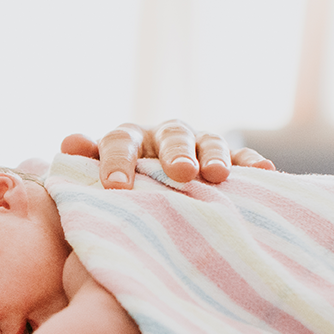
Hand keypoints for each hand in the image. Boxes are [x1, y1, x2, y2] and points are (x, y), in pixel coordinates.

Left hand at [61, 120, 275, 189]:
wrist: (155, 197)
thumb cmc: (120, 193)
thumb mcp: (97, 179)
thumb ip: (83, 165)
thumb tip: (69, 143)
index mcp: (128, 139)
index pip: (119, 142)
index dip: (117, 163)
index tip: (115, 188)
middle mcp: (163, 136)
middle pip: (171, 136)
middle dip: (175, 154)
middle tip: (180, 173)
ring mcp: (198, 145)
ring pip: (208, 141)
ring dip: (213, 156)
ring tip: (217, 175)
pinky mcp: (228, 160)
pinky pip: (242, 159)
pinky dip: (251, 164)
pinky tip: (265, 173)